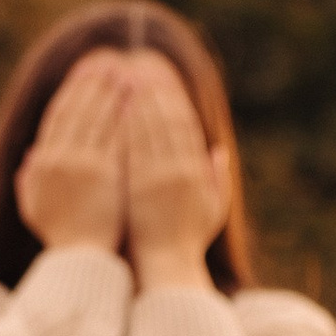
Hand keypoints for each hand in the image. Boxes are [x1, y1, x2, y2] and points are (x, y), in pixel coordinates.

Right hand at [15, 52, 127, 254]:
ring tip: (124, 74)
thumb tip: (30, 157)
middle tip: (107, 64)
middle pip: (77, 110)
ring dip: (110, 93)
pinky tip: (135, 102)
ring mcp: (80, 165)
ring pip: (97, 118)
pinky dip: (123, 115)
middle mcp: (57, 159)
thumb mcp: (36, 210)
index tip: (83, 74)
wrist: (82, 259)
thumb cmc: (63, 238)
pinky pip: (114, 135)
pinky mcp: (104, 173)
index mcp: (42, 163)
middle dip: (93, 85)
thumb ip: (30, 182)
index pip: (57, 117)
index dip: (71, 93)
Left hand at [125, 50, 232, 290]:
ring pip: (149, 128)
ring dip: (138, 102)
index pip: (186, 126)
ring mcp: (160, 177)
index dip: (174, 101)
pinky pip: (132, 146)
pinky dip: (126, 124)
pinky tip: (115, 109)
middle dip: (155, 93)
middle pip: (168, 120)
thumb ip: (219, 179)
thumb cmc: (188, 240)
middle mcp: (182, 170)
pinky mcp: (139, 184)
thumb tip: (220, 151)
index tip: (163, 83)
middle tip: (141, 70)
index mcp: (199, 172)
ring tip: (126, 81)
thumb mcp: (213, 210)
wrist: (166, 265)